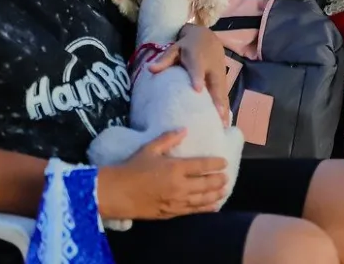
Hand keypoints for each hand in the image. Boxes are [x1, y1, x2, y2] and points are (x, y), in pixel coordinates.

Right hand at [98, 130, 227, 219]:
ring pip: (202, 199)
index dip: (215, 164)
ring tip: (224, 190)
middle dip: (218, 180)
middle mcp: (179, 185)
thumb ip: (168, 139)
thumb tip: (184, 130)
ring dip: (215, 195)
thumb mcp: (149, 149)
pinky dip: (205, 209)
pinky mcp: (170, 212)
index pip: (202, 165)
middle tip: (227, 177)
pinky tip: (213, 207)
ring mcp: (176, 201)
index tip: (224, 162)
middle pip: (206, 184)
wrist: (116, 193)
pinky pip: (192, 211)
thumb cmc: (132, 168)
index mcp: (175, 168)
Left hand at [149, 25, 230, 125]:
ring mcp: (219, 76)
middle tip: (217, 116)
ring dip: (223, 109)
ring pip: (222, 94)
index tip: (197, 89)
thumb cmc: (188, 46)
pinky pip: (224, 97)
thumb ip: (165, 59)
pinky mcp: (223, 82)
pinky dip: (225, 109)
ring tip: (222, 127)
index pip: (198, 69)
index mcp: (197, 59)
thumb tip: (150, 69)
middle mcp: (211, 69)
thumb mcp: (175, 48)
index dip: (198, 78)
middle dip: (216, 100)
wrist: (208, 38)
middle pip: (215, 85)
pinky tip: (224, 124)